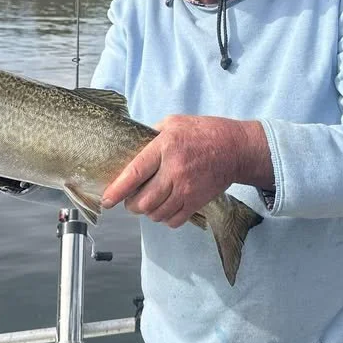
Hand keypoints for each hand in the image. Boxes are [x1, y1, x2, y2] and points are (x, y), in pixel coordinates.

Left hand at [101, 115, 270, 227]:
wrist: (236, 148)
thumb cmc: (204, 132)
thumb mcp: (174, 122)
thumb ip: (152, 134)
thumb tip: (134, 148)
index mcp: (165, 147)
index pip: (135, 173)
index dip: (117, 189)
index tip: (107, 199)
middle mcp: (174, 170)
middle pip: (143, 201)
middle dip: (132, 205)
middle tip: (131, 200)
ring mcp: (187, 189)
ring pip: (157, 214)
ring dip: (148, 212)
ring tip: (149, 203)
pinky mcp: (197, 201)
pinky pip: (173, 220)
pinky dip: (165, 219)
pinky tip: (165, 208)